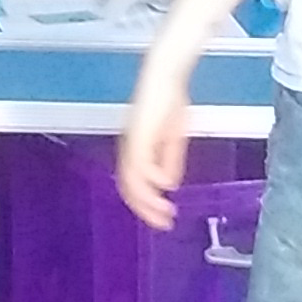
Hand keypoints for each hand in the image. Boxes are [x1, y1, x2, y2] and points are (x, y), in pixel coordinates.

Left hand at [115, 71, 190, 233]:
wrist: (165, 78)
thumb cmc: (168, 103)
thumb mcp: (173, 139)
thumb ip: (170, 161)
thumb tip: (168, 185)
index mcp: (136, 150)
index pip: (133, 184)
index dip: (145, 204)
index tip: (162, 219)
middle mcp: (130, 148)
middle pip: (128, 186)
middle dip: (145, 209)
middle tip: (162, 224)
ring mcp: (133, 140)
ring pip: (131, 178)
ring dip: (147, 199)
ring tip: (163, 213)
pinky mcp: (139, 132)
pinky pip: (140, 160)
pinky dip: (150, 176)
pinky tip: (163, 185)